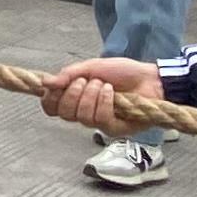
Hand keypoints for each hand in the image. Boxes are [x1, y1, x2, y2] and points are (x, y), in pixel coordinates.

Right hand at [38, 57, 160, 134]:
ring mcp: (99, 123)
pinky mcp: (114, 129)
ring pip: (81, 117)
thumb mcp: (93, 66)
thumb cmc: (123, 72)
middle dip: (73, 93)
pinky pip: (100, 120)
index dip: (50, 98)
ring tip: (103, 84)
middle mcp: (84, 113)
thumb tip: (46, 82)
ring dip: (91, 95)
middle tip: (86, 81)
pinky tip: (112, 93)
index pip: (52, 107)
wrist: (150, 78)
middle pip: (63, 113)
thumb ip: (69, 74)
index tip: (57, 85)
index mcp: (76, 99)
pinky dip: (104, 102)